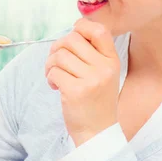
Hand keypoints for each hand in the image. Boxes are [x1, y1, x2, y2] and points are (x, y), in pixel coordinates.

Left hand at [45, 19, 119, 145]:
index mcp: (112, 61)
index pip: (99, 30)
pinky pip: (54, 72)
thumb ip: (93, 53)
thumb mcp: (104, 74)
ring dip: (51, 64)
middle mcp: (104, 68)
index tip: (72, 38)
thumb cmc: (95, 101)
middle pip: (72, 39)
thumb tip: (73, 30)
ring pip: (60, 55)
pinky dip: (50, 78)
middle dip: (57, 48)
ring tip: (55, 76)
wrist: (97, 133)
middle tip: (56, 62)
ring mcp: (91, 80)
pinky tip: (56, 87)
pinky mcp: (75, 92)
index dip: (81, 27)